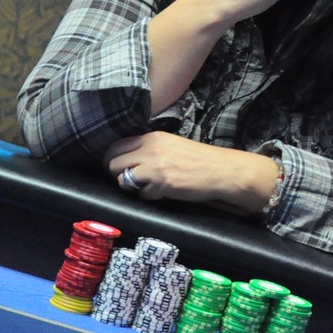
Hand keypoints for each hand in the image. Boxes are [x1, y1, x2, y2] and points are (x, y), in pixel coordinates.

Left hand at [103, 132, 277, 212]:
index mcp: (152, 137)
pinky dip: (147, 196)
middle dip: (115, 174)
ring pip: (122, 178)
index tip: (116, 167)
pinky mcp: (162, 184)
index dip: (111, 159)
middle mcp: (150, 149)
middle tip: (126, 180)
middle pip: (112, 162)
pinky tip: (160, 193)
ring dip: (129, 186)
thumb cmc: (199, 158)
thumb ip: (150, 148)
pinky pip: (141, 193)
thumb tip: (129, 158)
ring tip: (144, 187)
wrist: (220, 169)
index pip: (116, 146)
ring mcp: (155, 167)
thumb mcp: (172, 144)